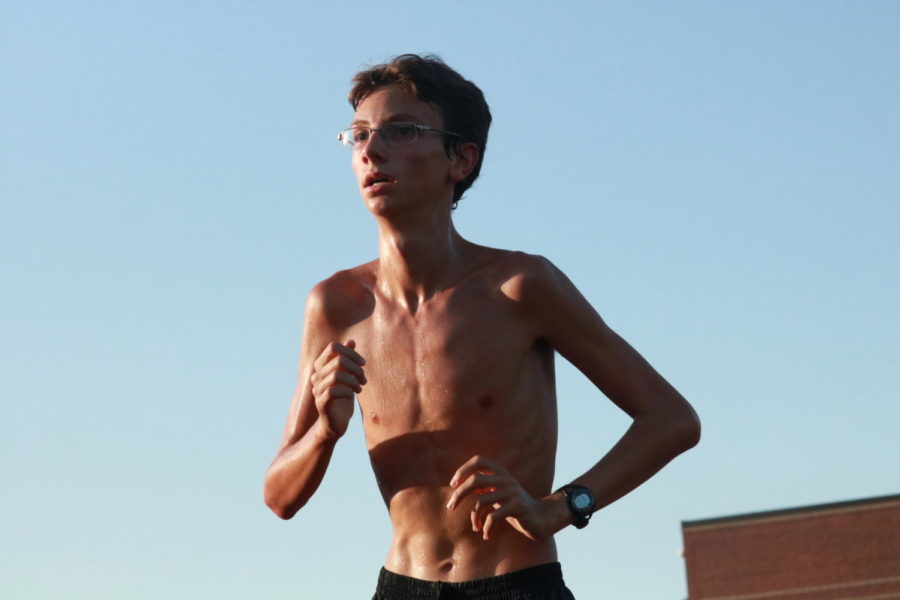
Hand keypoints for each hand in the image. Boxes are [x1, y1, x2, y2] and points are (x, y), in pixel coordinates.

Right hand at [310, 340, 366, 438]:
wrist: (336, 423)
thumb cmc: (343, 397)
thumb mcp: (348, 376)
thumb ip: (347, 359)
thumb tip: (351, 341)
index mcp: (321, 366)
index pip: (333, 347)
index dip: (350, 352)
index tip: (362, 363)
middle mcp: (316, 376)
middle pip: (338, 360)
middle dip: (356, 368)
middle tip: (364, 379)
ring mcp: (317, 389)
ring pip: (336, 375)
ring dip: (353, 380)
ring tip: (360, 387)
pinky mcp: (321, 403)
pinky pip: (333, 391)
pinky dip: (347, 391)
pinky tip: (353, 395)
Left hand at [446, 455, 565, 541]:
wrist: (540, 519)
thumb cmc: (513, 508)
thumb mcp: (497, 495)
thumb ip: (483, 488)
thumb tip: (459, 487)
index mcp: (500, 473)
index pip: (478, 461)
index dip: (463, 470)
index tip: (453, 485)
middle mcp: (506, 479)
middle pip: (475, 480)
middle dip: (459, 495)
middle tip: (450, 507)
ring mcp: (512, 492)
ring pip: (481, 501)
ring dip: (474, 517)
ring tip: (476, 527)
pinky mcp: (518, 506)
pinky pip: (493, 516)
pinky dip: (486, 528)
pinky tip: (486, 535)